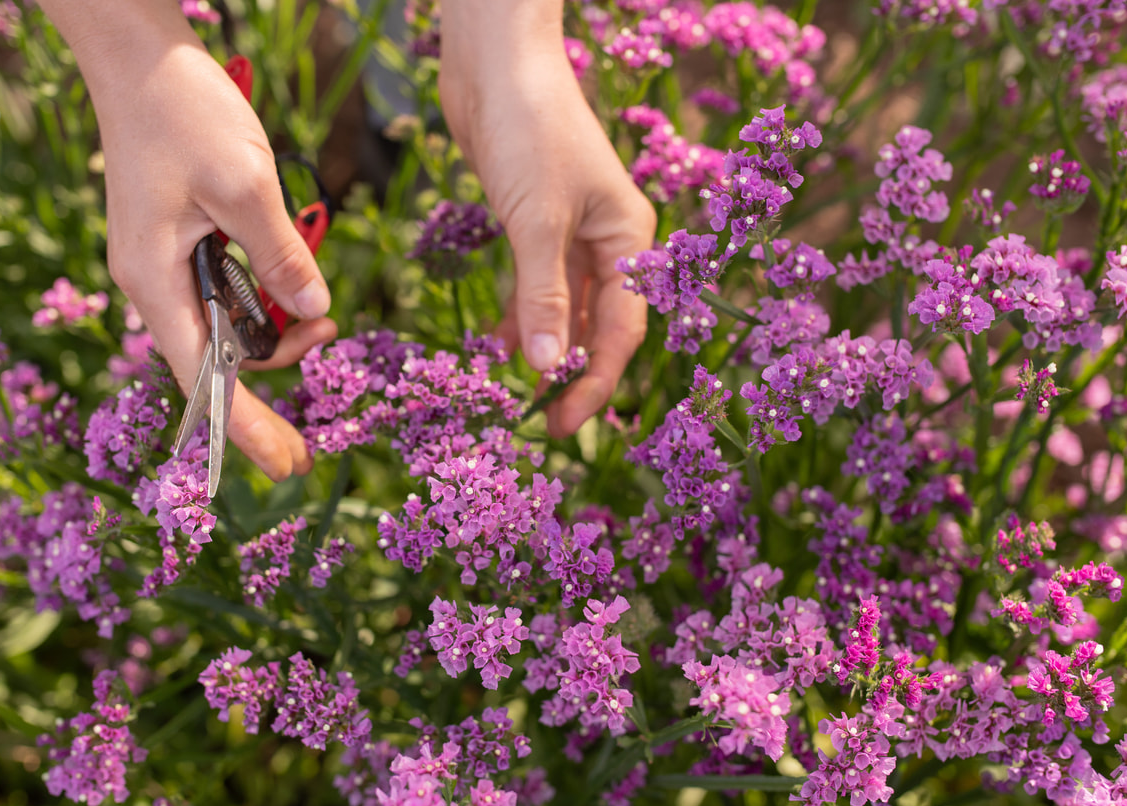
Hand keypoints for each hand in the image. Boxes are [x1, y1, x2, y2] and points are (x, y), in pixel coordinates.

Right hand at [40, 1, 335, 482]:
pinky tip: (299, 283)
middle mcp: (158, 286)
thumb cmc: (184, 116)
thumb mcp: (246, 185)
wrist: (144, 62)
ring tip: (323, 313)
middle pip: (223, 360)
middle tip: (325, 371)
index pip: (204, 379)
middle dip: (278, 372)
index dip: (245, 427)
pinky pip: (234, 294)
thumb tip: (316, 313)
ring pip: (234, 327)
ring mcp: (171, 268)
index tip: (287, 464)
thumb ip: (282, 255)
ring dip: (281, 329)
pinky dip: (271, 297)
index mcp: (157, 283)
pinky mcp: (187, 248)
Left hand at [439, 1, 654, 436]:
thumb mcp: (537, 221)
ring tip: (517, 391)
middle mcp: (610, 241)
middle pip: (599, 326)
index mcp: (631, 240)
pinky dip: (523, 314)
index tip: (564, 424)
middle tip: (542, 421)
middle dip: (573, 373)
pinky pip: (537, 285)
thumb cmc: (530, 129)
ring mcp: (571, 233)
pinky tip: (502, 342)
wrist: (494, 60)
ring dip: (545, 348)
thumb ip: (543, 298)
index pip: (623, 332)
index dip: (596, 383)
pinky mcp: (534, 222)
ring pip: (566, 309)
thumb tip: (549, 371)